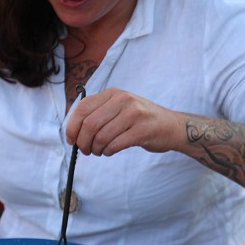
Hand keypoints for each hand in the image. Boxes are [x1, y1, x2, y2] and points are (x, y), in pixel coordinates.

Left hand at [66, 88, 182, 155]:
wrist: (172, 126)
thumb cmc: (141, 120)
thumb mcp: (120, 107)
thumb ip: (98, 113)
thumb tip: (73, 132)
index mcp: (113, 93)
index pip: (82, 109)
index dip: (72, 127)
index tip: (72, 140)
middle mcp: (123, 100)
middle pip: (90, 125)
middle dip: (83, 142)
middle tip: (85, 150)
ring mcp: (134, 114)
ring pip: (101, 137)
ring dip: (96, 149)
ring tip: (99, 151)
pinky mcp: (142, 130)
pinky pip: (115, 145)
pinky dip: (108, 151)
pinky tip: (110, 151)